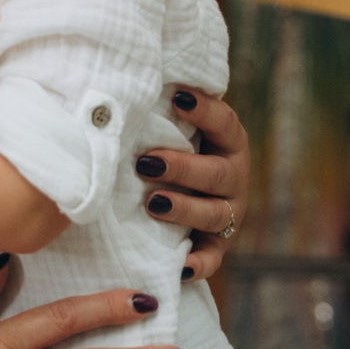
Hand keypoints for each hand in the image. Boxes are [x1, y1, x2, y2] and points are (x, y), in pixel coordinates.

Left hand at [134, 87, 249, 281]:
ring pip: (214, 214)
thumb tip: (116, 83)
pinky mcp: (217, 247)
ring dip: (185, 210)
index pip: (224, 123)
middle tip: (146, 162)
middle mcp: (233, 177)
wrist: (182, 193)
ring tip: (153, 203)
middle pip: (217, 173)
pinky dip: (197, 264)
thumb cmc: (166, 148)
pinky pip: (212, 259)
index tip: (177, 97)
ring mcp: (228, 213)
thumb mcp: (169, 128)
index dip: (204, 110)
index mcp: (228, 142)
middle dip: (183, 168)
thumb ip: (157, 109)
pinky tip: (180, 265)